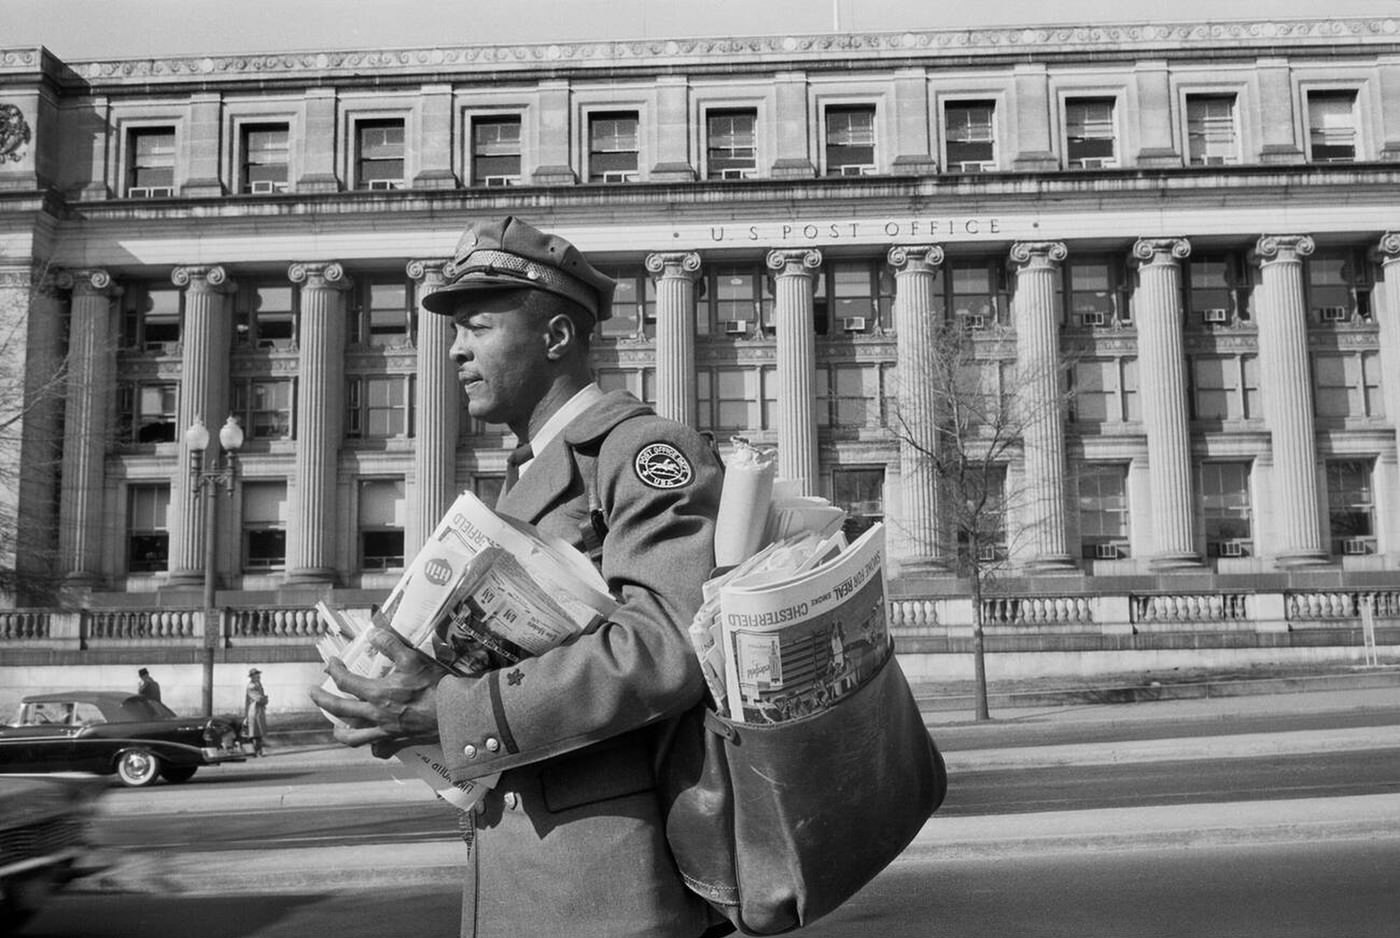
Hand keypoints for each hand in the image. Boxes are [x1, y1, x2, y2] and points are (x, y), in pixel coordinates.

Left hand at [309, 626, 447, 755]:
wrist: (454, 713)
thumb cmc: (435, 686)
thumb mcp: (413, 659)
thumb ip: (391, 644)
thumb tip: (373, 633)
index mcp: (377, 693)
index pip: (344, 681)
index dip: (334, 670)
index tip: (330, 662)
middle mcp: (375, 714)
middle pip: (339, 709)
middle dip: (322, 699)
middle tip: (312, 693)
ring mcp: (384, 731)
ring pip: (353, 737)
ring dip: (340, 731)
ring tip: (335, 726)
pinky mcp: (397, 742)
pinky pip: (379, 750)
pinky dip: (373, 747)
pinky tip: (372, 743)